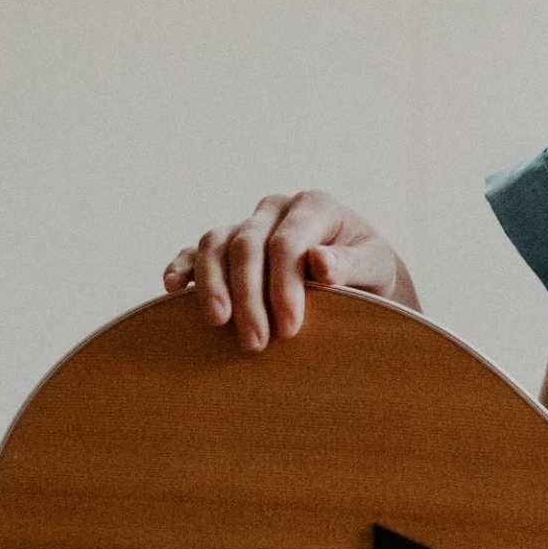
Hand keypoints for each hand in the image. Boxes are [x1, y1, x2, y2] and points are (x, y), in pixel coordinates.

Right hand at [162, 191, 417, 349]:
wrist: (358, 275)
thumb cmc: (368, 271)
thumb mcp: (375, 266)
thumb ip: (351, 264)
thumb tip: (319, 261)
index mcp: (314, 206)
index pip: (288, 243)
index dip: (284, 286)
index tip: (289, 329)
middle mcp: (275, 209)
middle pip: (248, 245)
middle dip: (249, 296)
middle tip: (256, 342)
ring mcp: (246, 224)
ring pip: (215, 244)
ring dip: (212, 285)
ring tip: (218, 323)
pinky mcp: (226, 245)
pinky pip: (195, 251)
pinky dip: (181, 267)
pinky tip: (172, 290)